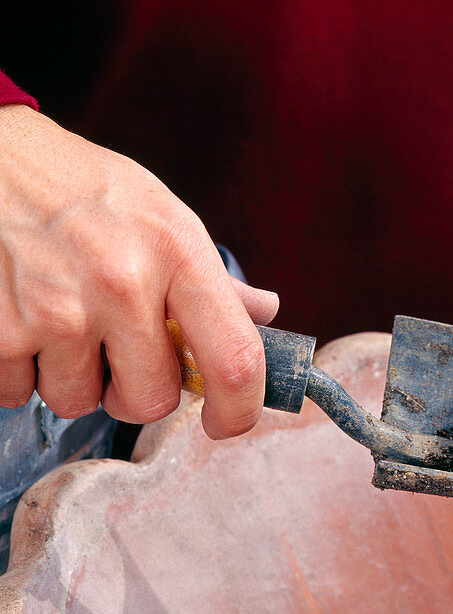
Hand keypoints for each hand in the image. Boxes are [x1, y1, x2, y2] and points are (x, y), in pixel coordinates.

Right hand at [0, 104, 278, 438]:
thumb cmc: (85, 189)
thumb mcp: (164, 216)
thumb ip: (213, 278)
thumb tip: (265, 313)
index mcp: (178, 254)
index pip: (234, 361)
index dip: (239, 410)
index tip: (227, 423)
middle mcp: (122, 284)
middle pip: (151, 401)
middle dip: (135, 390)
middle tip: (118, 352)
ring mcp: (57, 310)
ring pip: (79, 402)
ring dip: (73, 379)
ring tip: (63, 324)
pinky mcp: (0, 331)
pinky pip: (19, 394)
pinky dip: (20, 371)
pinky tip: (22, 321)